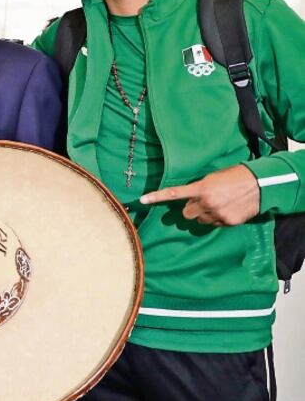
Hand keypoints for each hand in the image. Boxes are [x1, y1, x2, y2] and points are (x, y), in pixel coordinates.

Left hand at [140, 164, 260, 225]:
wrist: (260, 184)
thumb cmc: (235, 176)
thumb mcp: (213, 178)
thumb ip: (199, 188)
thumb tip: (189, 198)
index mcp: (201, 189)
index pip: (174, 194)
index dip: (156, 197)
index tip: (141, 200)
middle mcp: (207, 203)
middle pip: (187, 213)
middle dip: (191, 209)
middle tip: (201, 201)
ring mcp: (217, 214)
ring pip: (200, 220)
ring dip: (204, 214)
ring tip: (218, 204)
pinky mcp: (227, 222)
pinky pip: (214, 224)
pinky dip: (217, 219)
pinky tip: (227, 209)